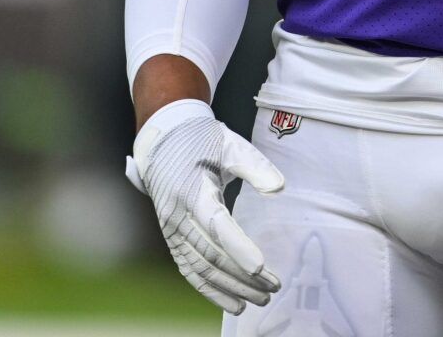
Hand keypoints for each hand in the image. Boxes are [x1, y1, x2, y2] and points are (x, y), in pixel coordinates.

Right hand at [126, 98, 284, 312]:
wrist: (162, 140)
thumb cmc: (201, 140)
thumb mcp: (230, 144)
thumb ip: (255, 166)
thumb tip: (279, 188)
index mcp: (192, 189)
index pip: (217, 225)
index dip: (239, 248)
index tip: (262, 267)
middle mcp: (178, 214)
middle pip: (212, 254)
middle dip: (243, 276)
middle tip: (273, 288)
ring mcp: (172, 229)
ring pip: (202, 268)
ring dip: (231, 288)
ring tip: (259, 299)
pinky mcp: (172, 237)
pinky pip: (190, 270)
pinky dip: (210, 290)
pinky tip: (232, 303)